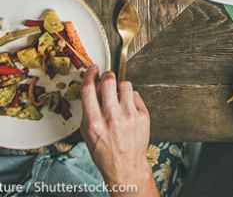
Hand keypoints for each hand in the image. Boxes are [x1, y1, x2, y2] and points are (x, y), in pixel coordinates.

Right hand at [80, 67, 156, 194]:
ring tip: (118, 97)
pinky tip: (127, 108)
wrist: (125, 165)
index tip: (93, 69)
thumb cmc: (104, 152)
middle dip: (107, 76)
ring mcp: (129, 115)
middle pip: (109, 81)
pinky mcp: (142, 115)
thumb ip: (88, 111)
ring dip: (120, 88)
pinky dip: (131, 98)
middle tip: (107, 77)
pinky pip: (136, 95)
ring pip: (125, 85)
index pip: (89, 90)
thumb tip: (92, 89)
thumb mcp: (88, 135)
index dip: (90, 75)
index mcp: (94, 123)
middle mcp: (112, 118)